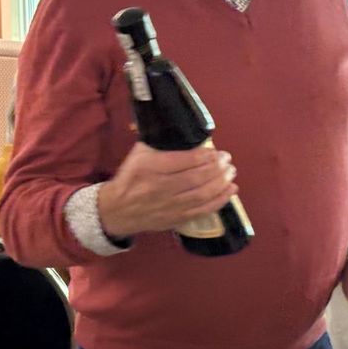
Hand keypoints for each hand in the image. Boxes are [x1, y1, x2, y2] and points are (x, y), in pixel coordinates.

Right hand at [98, 142, 236, 237]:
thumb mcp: (139, 153)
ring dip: (221, 183)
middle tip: (227, 160)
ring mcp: (169, 207)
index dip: (204, 156)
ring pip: (202, 195)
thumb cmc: (130, 177)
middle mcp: (161, 188)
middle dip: (217, 168)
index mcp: (150, 168)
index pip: (183, 161)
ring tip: (231, 172)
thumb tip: (185, 129)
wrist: (116, 210)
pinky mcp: (176, 220)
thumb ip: (159, 142)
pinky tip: (230, 191)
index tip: (217, 152)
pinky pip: (202, 211)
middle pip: (196, 178)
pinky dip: (219, 201)